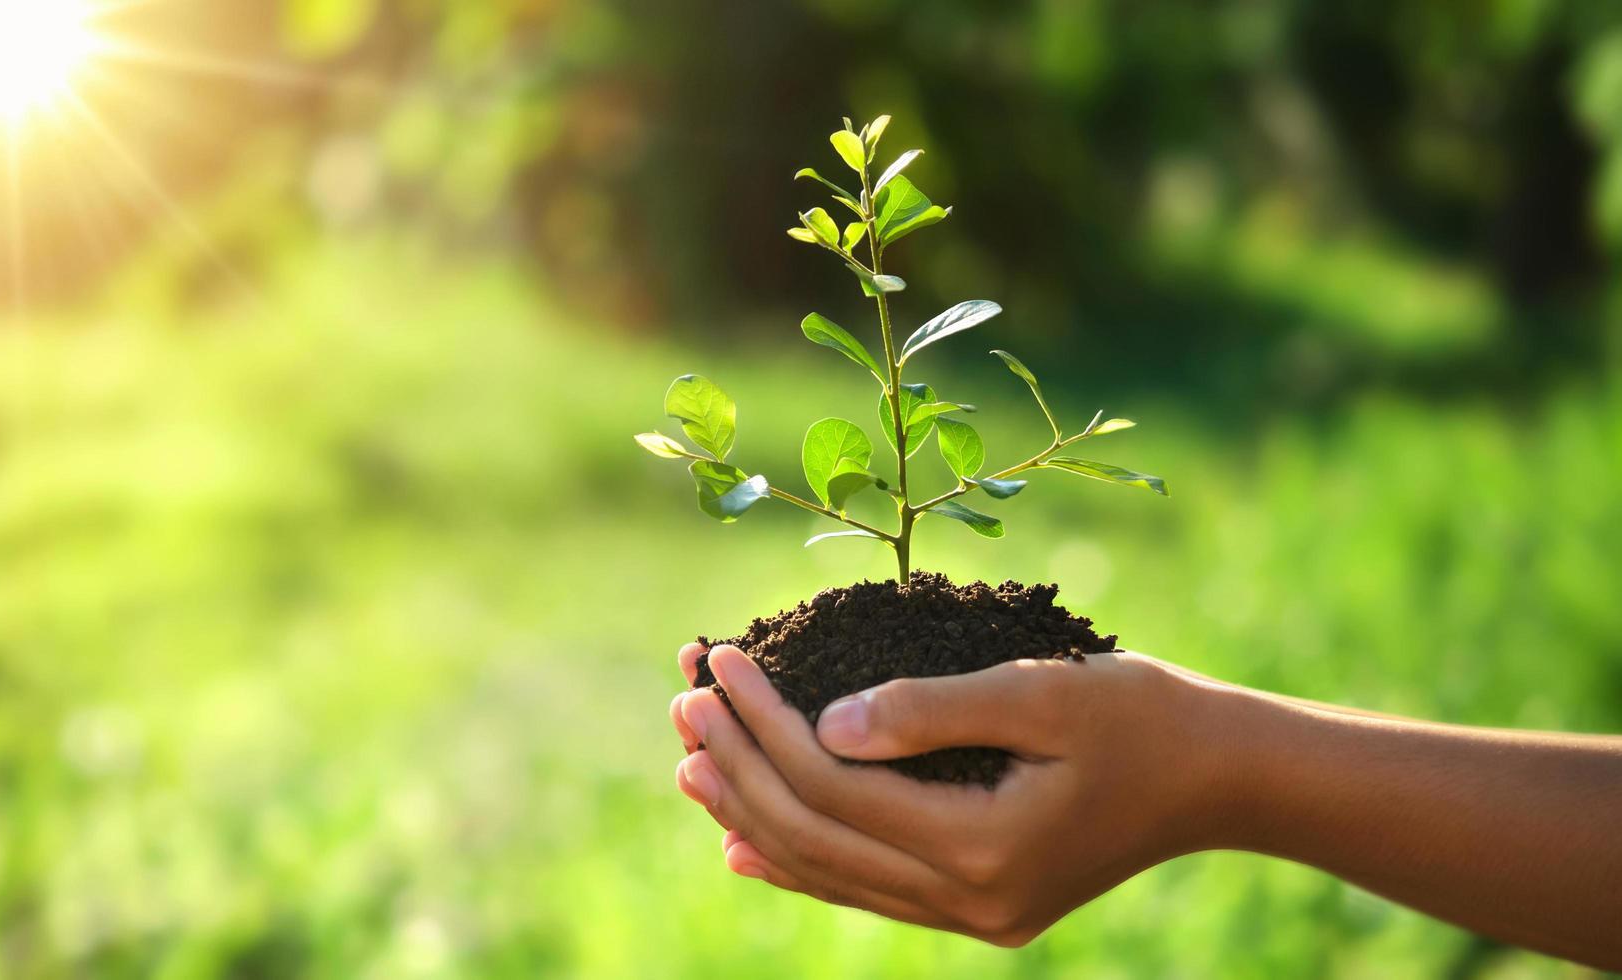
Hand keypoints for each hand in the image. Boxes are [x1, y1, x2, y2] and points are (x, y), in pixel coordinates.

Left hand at [666, 641, 1226, 944]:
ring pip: (832, 871)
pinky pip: (867, 890)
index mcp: (982, 849)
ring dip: (754, 815)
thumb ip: (931, 709)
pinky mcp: (978, 907)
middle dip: (739, 766)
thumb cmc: (1141, 715)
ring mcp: (972, 916)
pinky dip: (802, 862)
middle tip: (681, 703)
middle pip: (817, 835)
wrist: (1217, 777)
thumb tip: (825, 723)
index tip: (718, 660)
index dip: (764, 723)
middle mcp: (968, 902)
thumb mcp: (1043, 693)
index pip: (834, 785)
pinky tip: (747, 841)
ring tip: (689, 766)